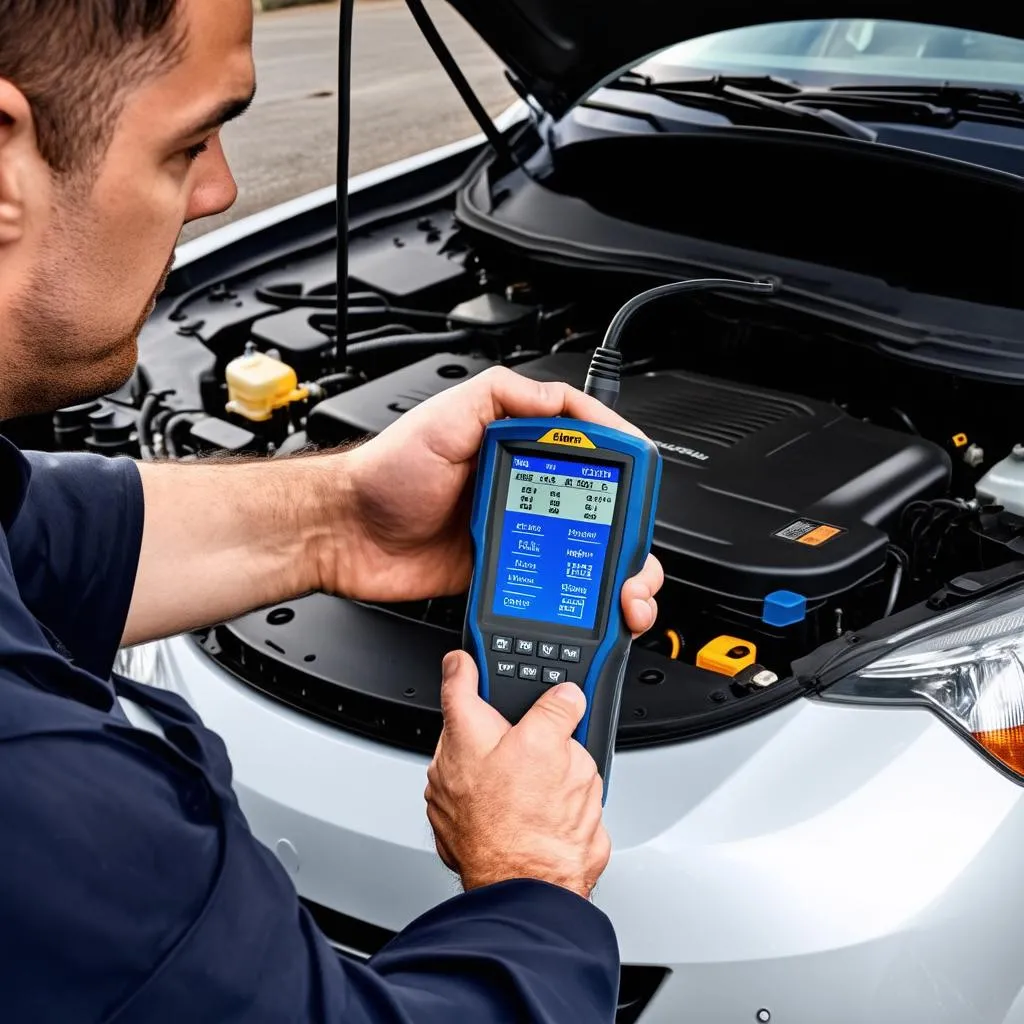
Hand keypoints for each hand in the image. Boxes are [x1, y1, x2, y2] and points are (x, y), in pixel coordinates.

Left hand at [326, 366, 663, 632]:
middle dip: (631, 531)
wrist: (346, 534)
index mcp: (515, 445)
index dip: (622, 461)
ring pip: (584, 552)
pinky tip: (588, 605)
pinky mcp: (503, 572)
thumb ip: (504, 396)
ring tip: (624, 588)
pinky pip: (550, 584)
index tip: (641, 479)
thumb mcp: (446, 415)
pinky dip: (576, 598)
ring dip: (614, 571)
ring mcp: (516, 533)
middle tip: (636, 552)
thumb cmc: (385, 473)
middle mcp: (521, 488)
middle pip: (598, 506)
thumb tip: (563, 401)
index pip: (588, 447)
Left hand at [425, 651, 609, 899]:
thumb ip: (556, 711)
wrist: (536, 891)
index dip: (467, 664)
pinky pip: (507, 801)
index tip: (465, 656)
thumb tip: (564, 697)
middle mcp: (455, 769)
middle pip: (487, 727)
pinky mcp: (484, 830)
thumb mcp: (553, 745)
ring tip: (555, 786)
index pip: (457, 684)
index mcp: (463, 737)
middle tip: (547, 732)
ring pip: (501, 766)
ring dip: (527, 769)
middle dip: (517, 727)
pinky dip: (526, 801)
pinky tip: (549, 810)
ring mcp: (466, 803)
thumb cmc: (529, 826)